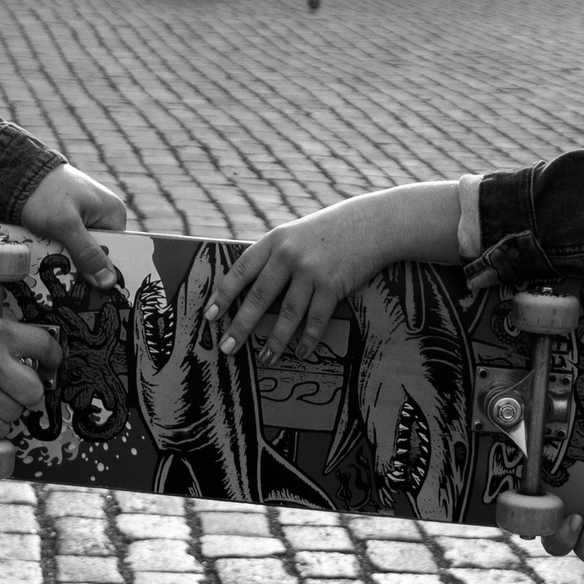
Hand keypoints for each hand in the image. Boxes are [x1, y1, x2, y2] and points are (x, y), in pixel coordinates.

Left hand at [20, 164, 128, 287]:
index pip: (116, 253)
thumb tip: (109, 283)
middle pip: (98, 254)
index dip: (104, 272)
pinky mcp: (70, 220)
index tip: (89, 289)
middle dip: (82, 266)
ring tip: (50, 265)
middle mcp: (104, 216)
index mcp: (114, 213)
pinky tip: (46, 254)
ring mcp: (87, 217)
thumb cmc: (44, 193)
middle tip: (64, 279)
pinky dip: (58, 250)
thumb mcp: (66, 225)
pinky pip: (69, 243)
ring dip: (66, 259)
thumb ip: (87, 253)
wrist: (17, 173)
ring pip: (81, 251)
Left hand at [207, 182, 464, 361]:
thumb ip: (275, 256)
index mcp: (274, 241)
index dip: (223, 295)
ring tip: (265, 359)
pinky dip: (307, 340)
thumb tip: (250, 289)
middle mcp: (288, 256)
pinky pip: (315, 320)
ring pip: (286, 315)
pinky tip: (300, 353)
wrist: (373, 224)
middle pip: (258, 298)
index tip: (210, 316)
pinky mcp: (333, 286)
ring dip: (275, 341)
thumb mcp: (297, 235)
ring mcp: (311, 272)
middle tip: (227, 349)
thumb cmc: (331, 231)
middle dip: (240, 327)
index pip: (240, 271)